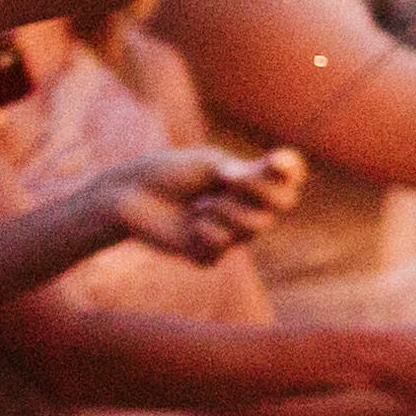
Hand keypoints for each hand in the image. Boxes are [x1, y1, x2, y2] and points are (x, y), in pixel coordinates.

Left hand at [86, 145, 300, 262]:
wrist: (126, 197)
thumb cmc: (167, 173)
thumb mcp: (210, 165)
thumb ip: (247, 172)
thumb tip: (281, 165)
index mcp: (249, 183)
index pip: (288, 179)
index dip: (289, 171)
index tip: (277, 161)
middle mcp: (246, 209)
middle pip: (281, 205)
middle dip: (254, 193)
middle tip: (225, 182)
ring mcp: (230, 234)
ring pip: (254, 227)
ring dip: (223, 212)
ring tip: (197, 207)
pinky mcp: (208, 255)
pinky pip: (223, 246)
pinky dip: (205, 232)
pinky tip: (188, 226)